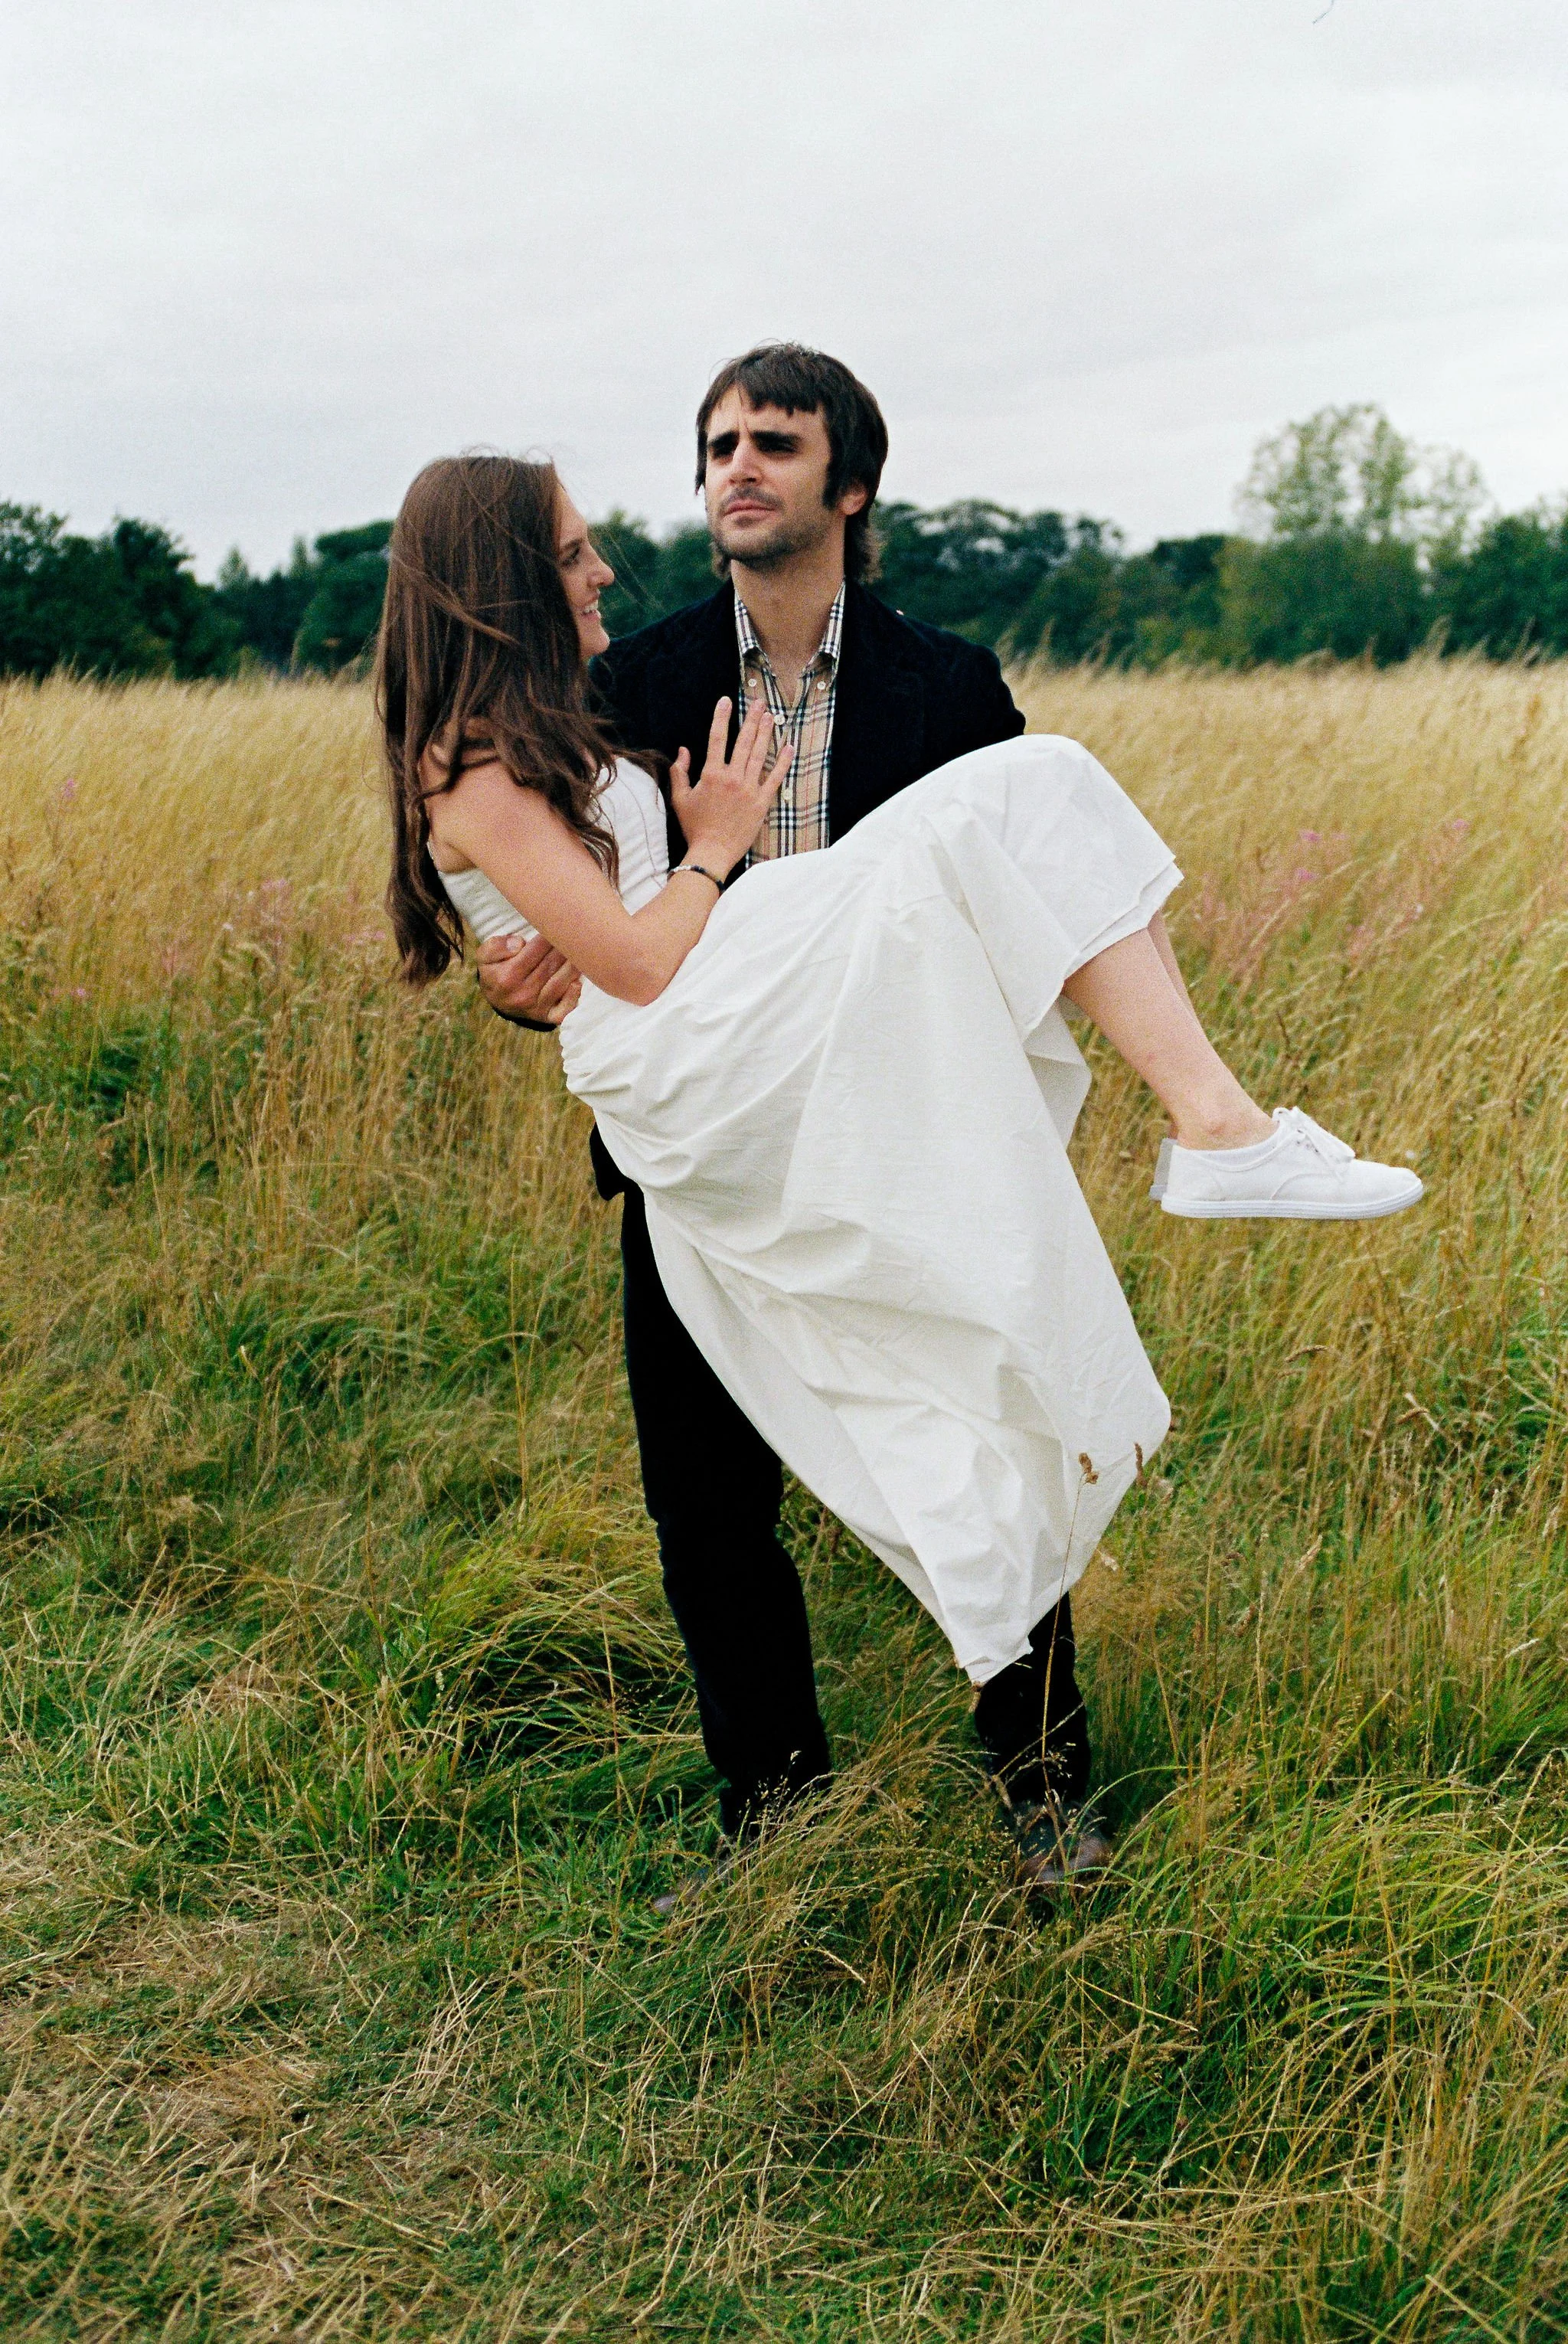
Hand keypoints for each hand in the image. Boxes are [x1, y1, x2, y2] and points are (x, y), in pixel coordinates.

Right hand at [474, 930, 582, 1026]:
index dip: (549, 936)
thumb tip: (518, 944)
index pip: (534, 951)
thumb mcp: (485, 956)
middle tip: (574, 934)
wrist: (497, 1000)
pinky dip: (573, 997)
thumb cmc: (494, 972)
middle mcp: (523, 993)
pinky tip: (577, 983)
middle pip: (550, 965)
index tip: (558, 925)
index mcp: (507, 976)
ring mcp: (536, 1007)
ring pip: (559, 983)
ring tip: (581, 951)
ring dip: (572, 966)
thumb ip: (496, 947)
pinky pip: (563, 1010)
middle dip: (564, 947)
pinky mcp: (546, 1017)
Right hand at [670, 698, 792, 874]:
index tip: (726, 701)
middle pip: (744, 742)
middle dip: (751, 719)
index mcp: (711, 774)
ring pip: (760, 755)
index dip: (721, 717)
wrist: (711, 853)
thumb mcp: (680, 799)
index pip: (717, 738)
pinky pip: (775, 778)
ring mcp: (749, 789)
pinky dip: (783, 762)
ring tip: (771, 716)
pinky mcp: (761, 802)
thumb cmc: (694, 827)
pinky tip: (789, 746)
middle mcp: (732, 778)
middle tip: (758, 703)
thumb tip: (683, 750)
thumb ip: (680, 772)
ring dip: (766, 733)